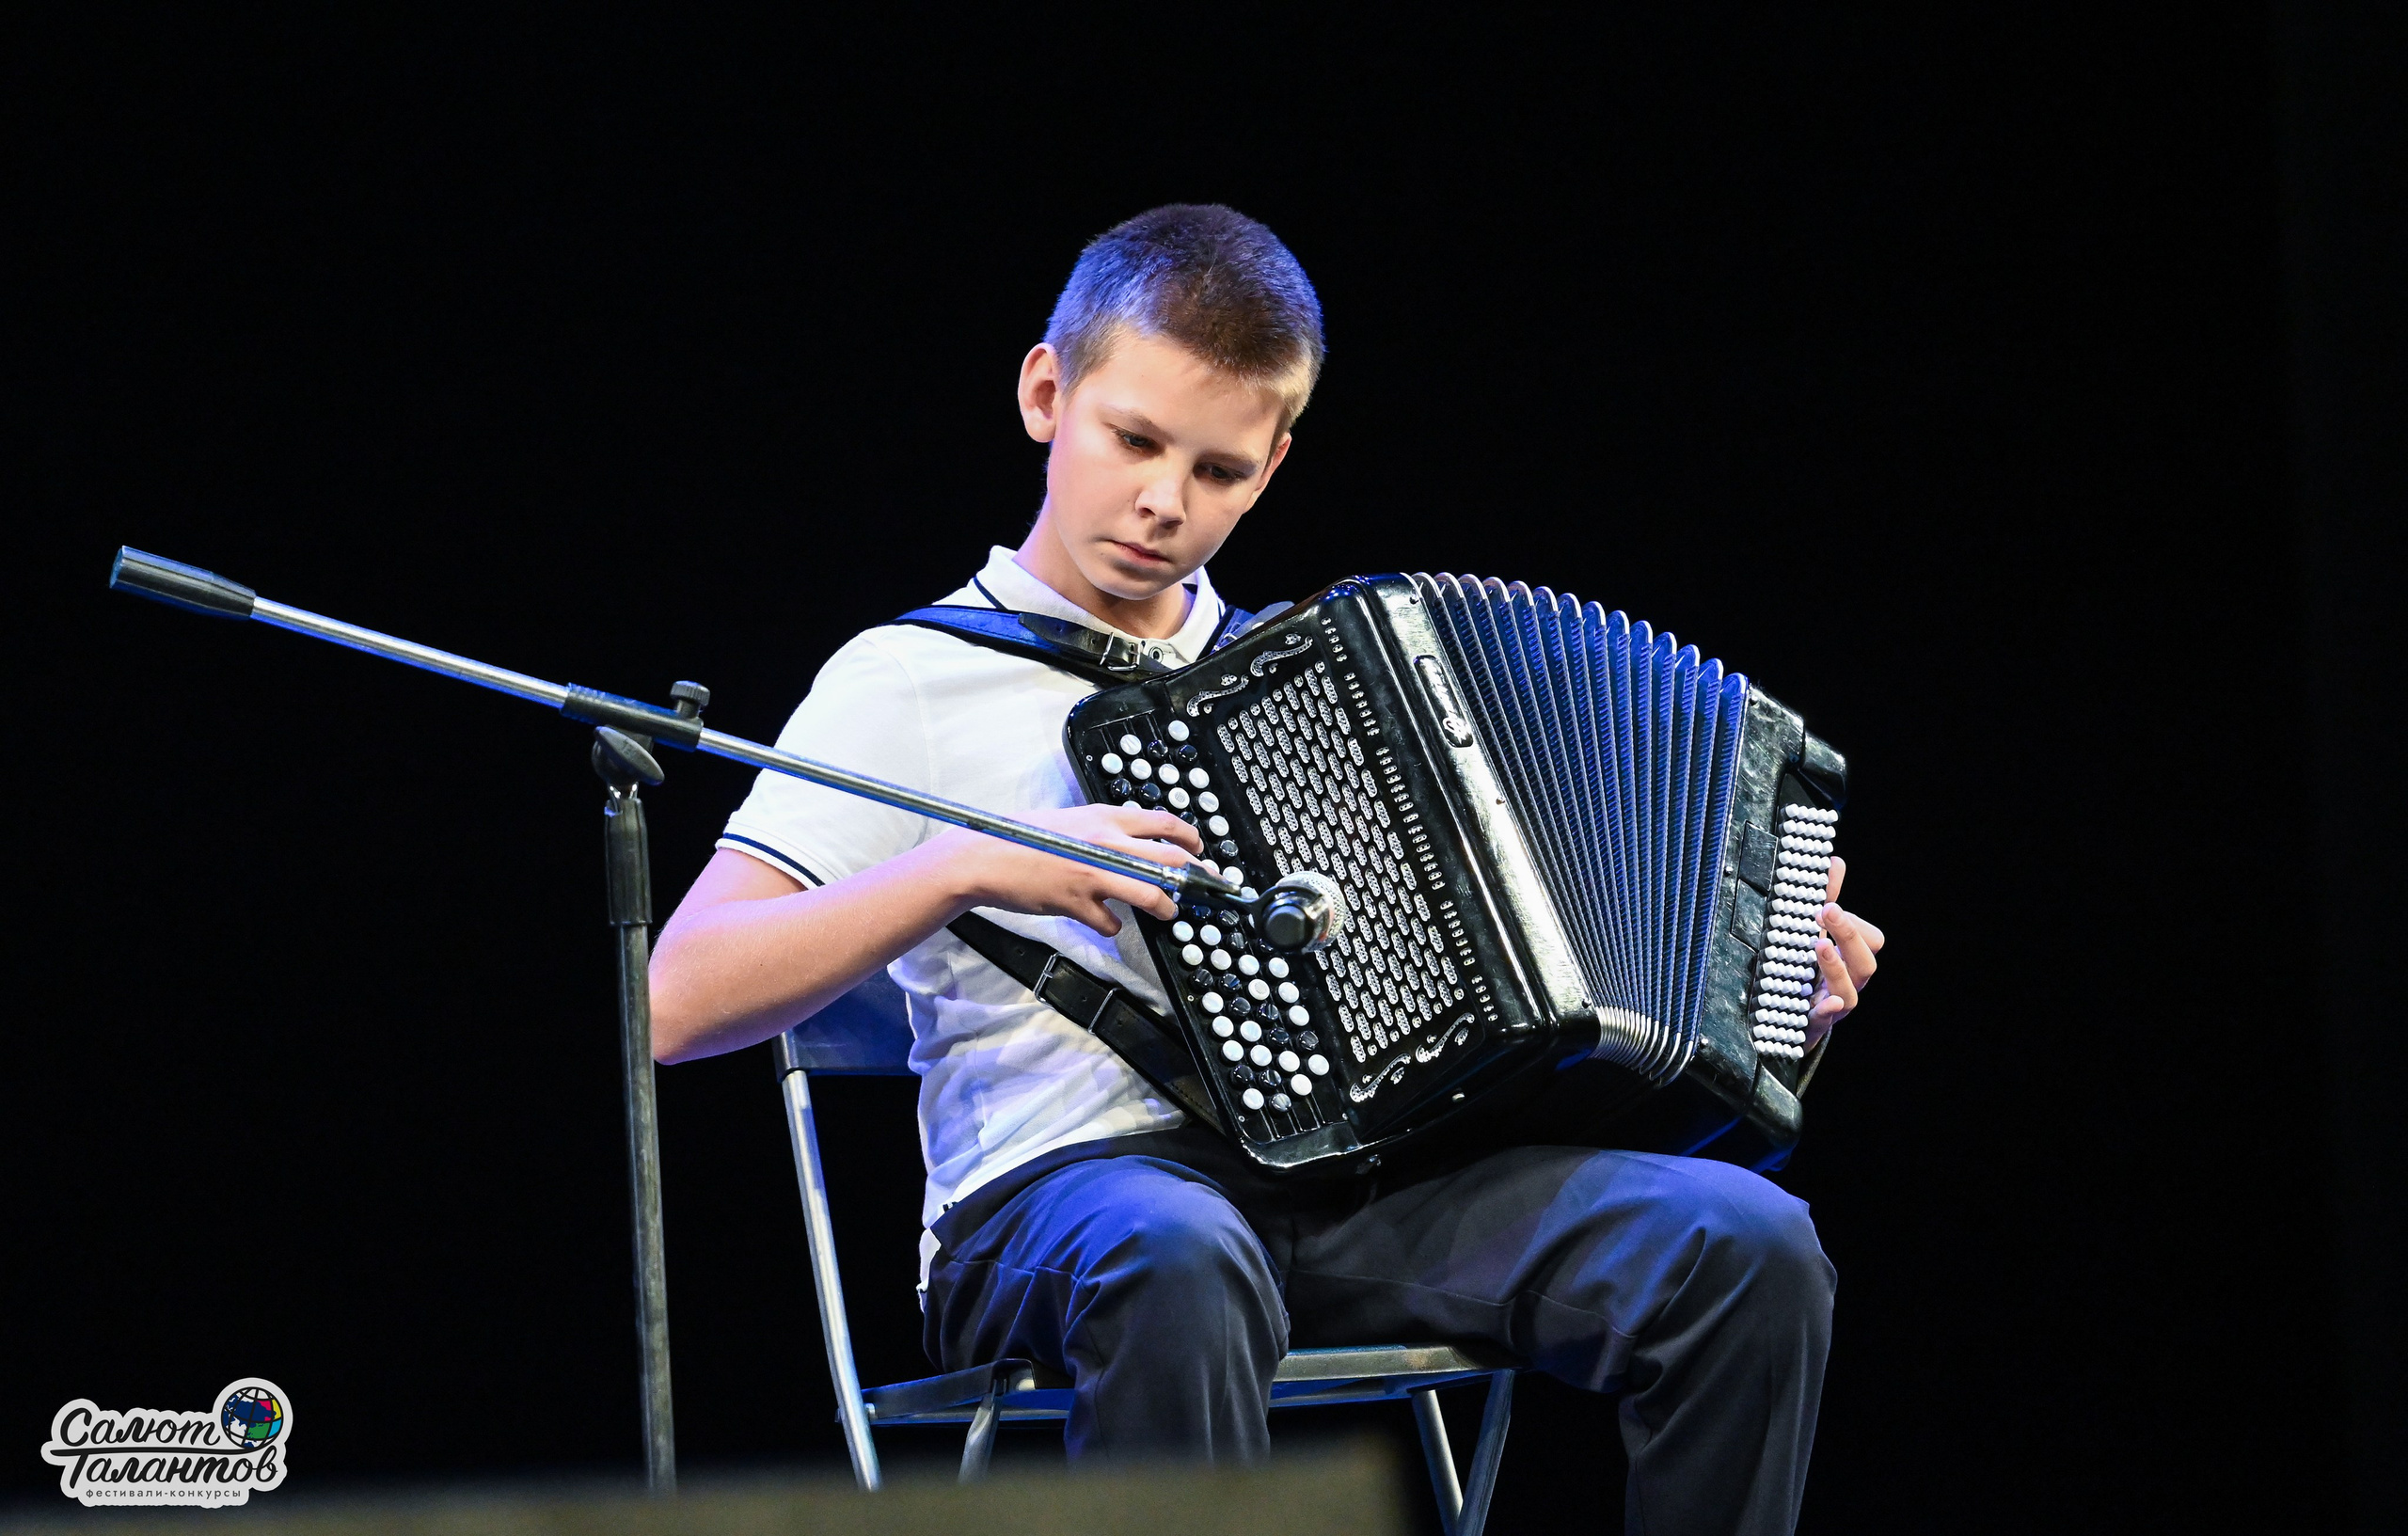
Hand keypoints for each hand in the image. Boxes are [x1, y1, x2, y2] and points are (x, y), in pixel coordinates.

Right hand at [935, 803, 1202, 936]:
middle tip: (1205, 886)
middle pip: (1171, 860)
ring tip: (1168, 913)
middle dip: (1196, 877)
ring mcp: (1093, 875)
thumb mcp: (1069, 821)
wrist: (984, 857)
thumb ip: (1102, 831)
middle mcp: (1105, 844)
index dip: (1191, 839)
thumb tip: (1130, 843)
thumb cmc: (1022, 837)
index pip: (1164, 823)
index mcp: (1104, 818)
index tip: (1200, 851)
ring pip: (1152, 895)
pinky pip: (1111, 923)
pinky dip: (1112, 926)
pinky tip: (1106, 922)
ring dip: (1167, 908)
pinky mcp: (1078, 904)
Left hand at [1805, 857, 1884, 1046]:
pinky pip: (1825, 1021)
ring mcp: (1834, 1006)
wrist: (1792, 1017)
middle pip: (1865, 963)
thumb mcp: (1817, 934)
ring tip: (1820, 945)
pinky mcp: (1814, 1023)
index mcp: (1852, 960)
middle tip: (1827, 911)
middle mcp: (1850, 983)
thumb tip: (1835, 861)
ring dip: (1836, 967)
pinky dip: (1827, 1011)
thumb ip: (1826, 900)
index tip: (1826, 905)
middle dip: (1848, 935)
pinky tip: (1824, 1003)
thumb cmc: (1810, 969)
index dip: (1853, 923)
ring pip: (1850, 992)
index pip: (1871, 940)